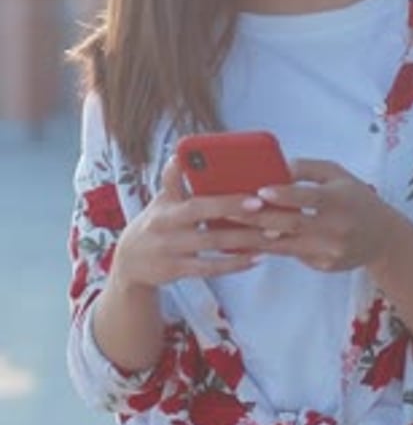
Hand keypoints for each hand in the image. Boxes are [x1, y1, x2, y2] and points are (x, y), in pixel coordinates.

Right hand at [112, 157, 267, 289]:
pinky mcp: (176, 271)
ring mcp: (170, 250)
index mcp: (166, 205)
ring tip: (271, 234)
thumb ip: (174, 179)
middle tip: (265, 208)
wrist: (129, 262)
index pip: (195, 196)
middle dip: (235, 211)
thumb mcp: (160, 199)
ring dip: (244, 240)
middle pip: (204, 217)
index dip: (221, 196)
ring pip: (212, 244)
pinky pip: (210, 268)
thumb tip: (180, 152)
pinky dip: (234, 264)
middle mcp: (166, 226)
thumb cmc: (155, 222)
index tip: (251, 192)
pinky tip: (257, 258)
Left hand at [232, 159, 394, 271]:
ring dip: (254, 238)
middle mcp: (336, 228)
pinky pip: (292, 255)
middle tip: (228, 209)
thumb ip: (307, 169)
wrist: (383, 237)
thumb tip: (276, 167)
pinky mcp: (324, 266)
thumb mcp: (338, 174)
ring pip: (285, 245)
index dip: (285, 195)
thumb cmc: (356, 198)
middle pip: (290, 224)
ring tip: (228, 230)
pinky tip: (246, 242)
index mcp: (339, 200)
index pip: (309, 198)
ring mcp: (330, 251)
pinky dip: (269, 248)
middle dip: (256, 217)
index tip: (261, 190)